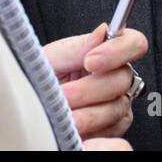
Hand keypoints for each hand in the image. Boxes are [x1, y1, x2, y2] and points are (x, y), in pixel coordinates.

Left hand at [43, 24, 147, 141]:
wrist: (28, 111)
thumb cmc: (40, 82)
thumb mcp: (50, 60)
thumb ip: (78, 47)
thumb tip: (103, 31)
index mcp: (105, 54)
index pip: (133, 43)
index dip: (118, 51)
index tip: (89, 61)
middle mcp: (116, 78)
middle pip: (123, 79)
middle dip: (88, 88)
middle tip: (64, 93)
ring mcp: (117, 104)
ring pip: (116, 108)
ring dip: (86, 113)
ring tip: (63, 114)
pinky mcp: (112, 128)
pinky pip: (111, 130)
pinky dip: (90, 130)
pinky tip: (73, 127)